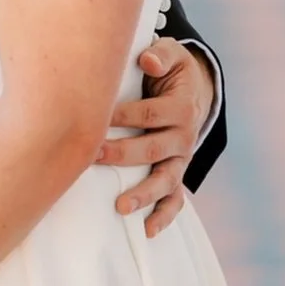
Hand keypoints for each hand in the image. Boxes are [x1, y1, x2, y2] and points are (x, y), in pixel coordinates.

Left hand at [100, 38, 214, 237]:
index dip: (122, 116)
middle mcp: (184, 136)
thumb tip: (147, 61)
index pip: (149, 113)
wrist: (191, 91)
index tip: (94, 118)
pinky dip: (164, 216)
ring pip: (165, 180)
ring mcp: (181, 159)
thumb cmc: (169, 71)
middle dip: (123, 154)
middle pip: (153, 149)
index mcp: (180, 107)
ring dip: (143, 194)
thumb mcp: (170, 55)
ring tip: (121, 206)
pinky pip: (175, 200)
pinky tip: (147, 231)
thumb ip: (159, 54)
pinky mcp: (176, 174)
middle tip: (93, 155)